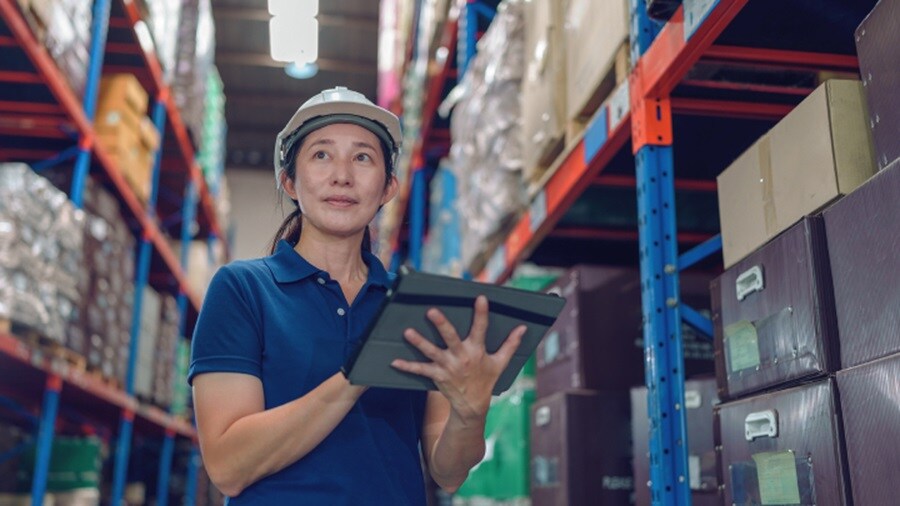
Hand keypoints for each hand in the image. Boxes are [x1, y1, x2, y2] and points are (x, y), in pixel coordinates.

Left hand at [390, 295, 526, 421]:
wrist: (473, 407)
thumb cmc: (486, 380)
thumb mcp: (500, 363)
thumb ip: (511, 344)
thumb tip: (523, 328)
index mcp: (477, 351)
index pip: (481, 328)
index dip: (481, 313)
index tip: (480, 297)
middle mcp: (461, 357)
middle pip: (450, 338)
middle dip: (441, 324)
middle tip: (431, 311)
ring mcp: (448, 367)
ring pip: (432, 352)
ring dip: (419, 342)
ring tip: (407, 331)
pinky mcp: (437, 376)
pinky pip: (420, 370)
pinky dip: (407, 367)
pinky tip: (394, 361)